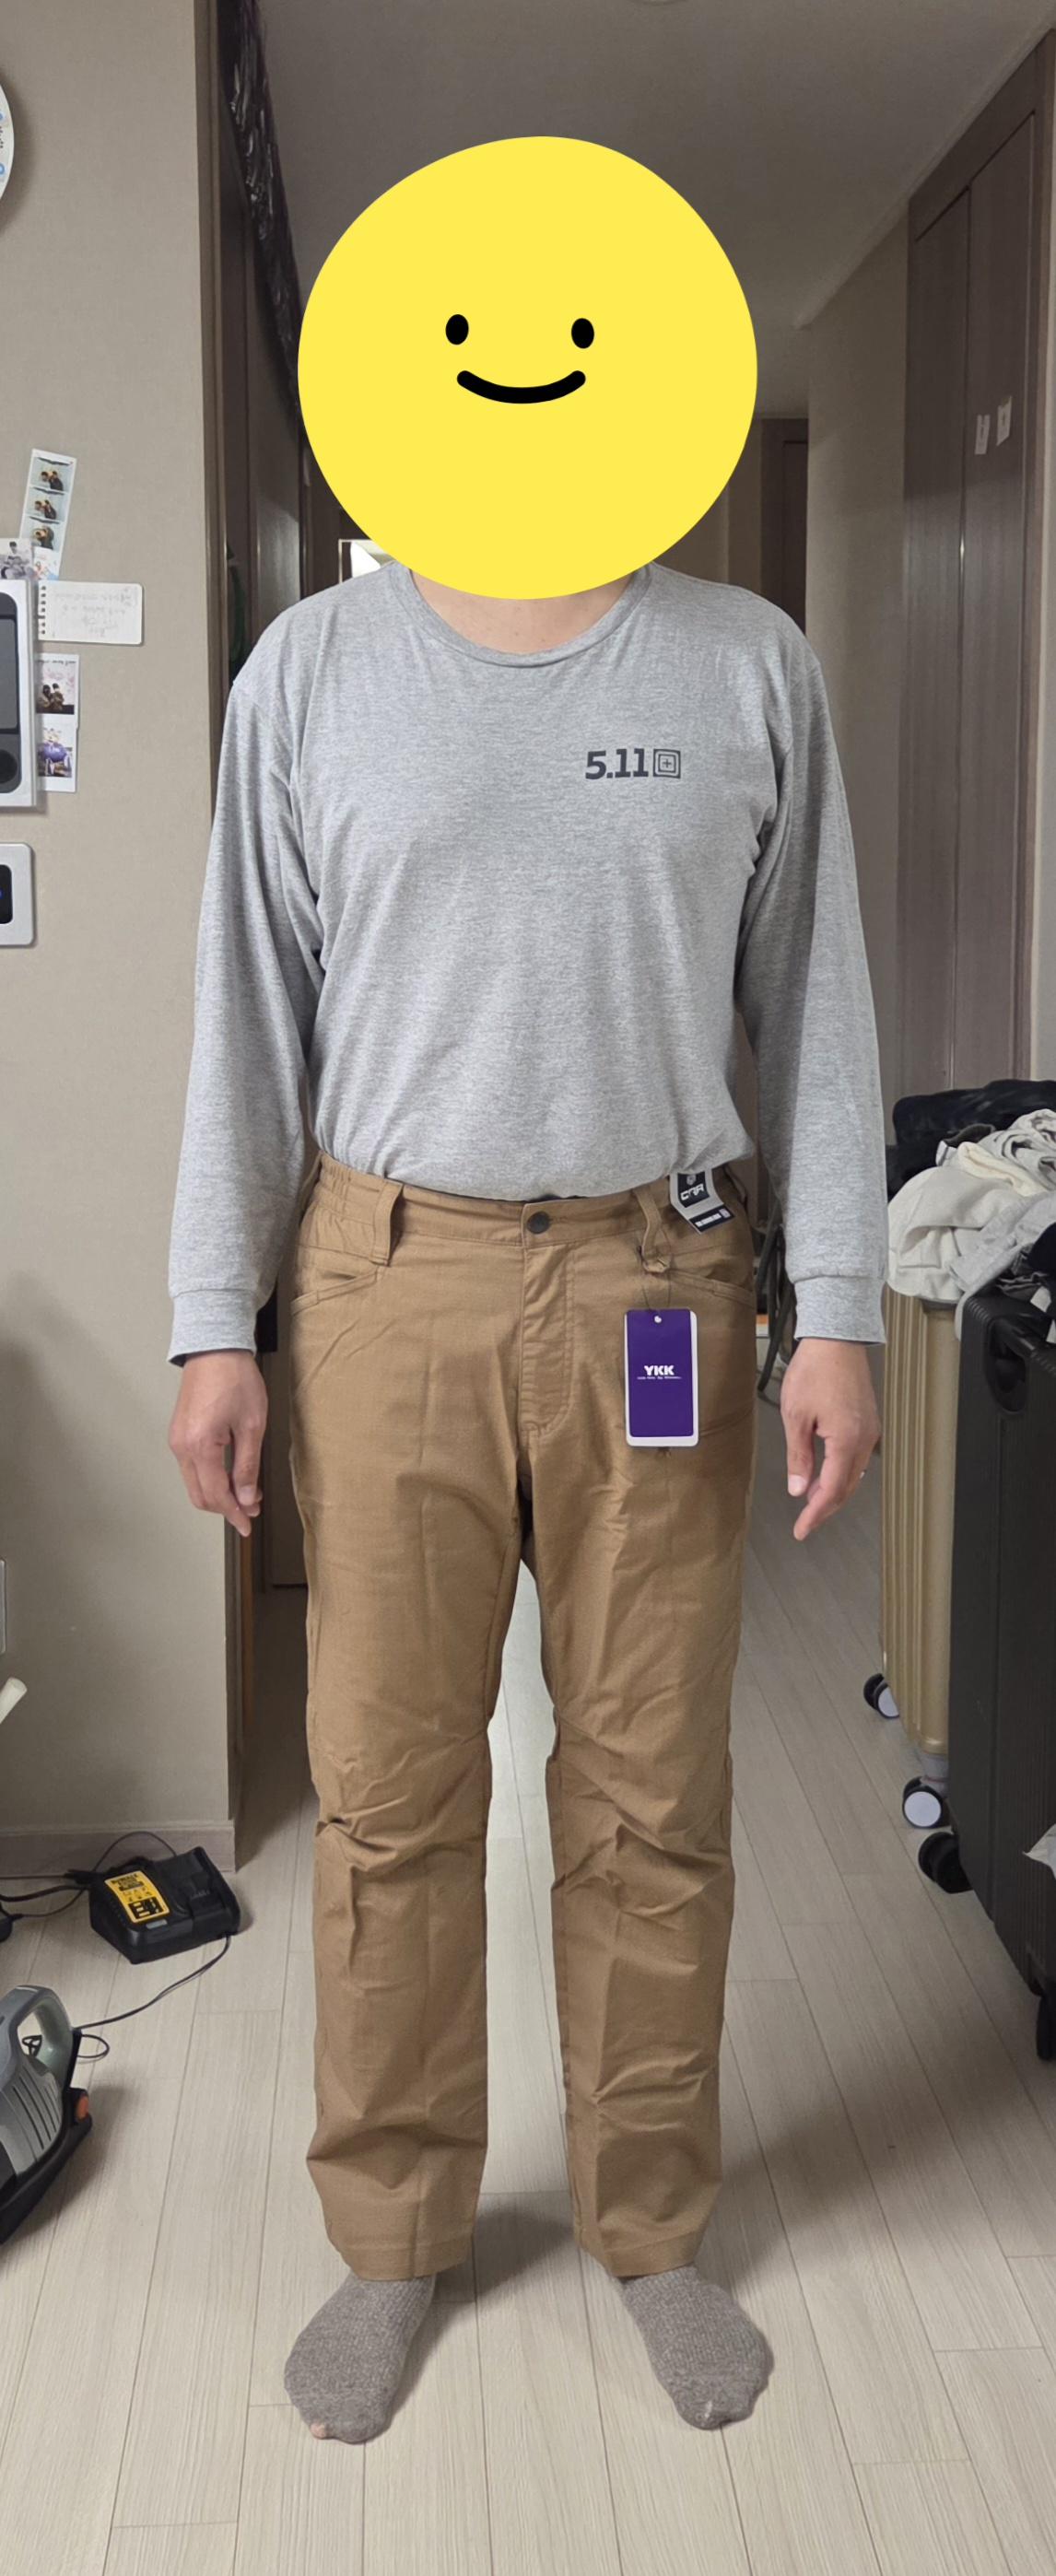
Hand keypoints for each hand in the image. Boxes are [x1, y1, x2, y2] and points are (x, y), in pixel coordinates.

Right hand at [169, 1351, 267, 1538]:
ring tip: (245, 1492)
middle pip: (200, 1495)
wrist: (215, 1348)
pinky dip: (210, 1478)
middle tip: (251, 1509)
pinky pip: (192, 1467)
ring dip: (218, 1493)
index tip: (248, 1524)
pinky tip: (230, 1475)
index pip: (216, 1494)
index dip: (234, 1514)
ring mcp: (177, 1440)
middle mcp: (182, 1446)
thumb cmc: (235, 1378)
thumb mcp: (252, 1425)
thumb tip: (245, 1497)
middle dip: (226, 1507)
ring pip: (194, 1483)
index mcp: (200, 1445)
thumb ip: (247, 1466)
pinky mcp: (179, 1434)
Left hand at [780, 1338, 879, 1540]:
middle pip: (847, 1487)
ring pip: (854, 1475)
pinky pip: (858, 1458)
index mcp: (847, 1441)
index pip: (832, 1490)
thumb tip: (798, 1488)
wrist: (837, 1339)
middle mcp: (865, 1440)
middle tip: (805, 1523)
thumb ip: (798, 1457)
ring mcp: (870, 1431)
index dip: (816, 1514)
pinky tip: (827, 1474)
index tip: (802, 1529)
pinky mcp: (868, 1422)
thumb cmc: (816, 1370)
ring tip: (811, 1501)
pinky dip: (842, 1473)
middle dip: (825, 1508)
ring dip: (834, 1490)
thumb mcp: (796, 1416)